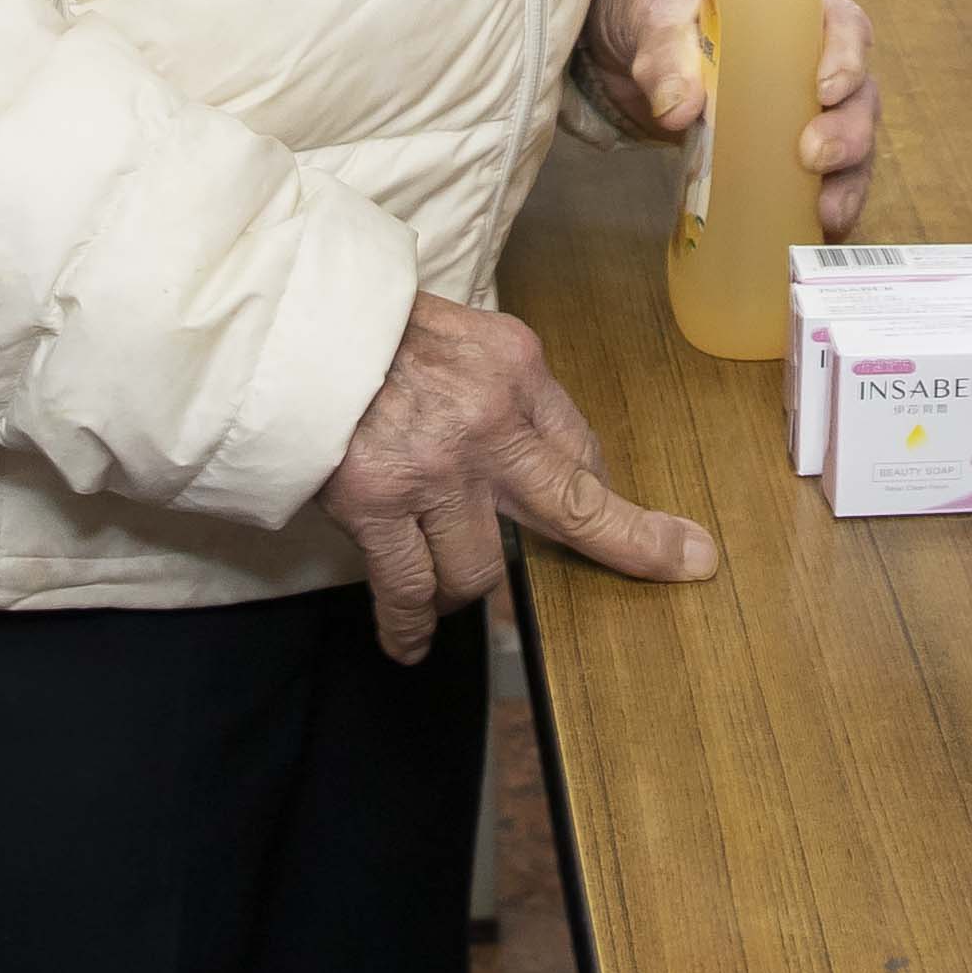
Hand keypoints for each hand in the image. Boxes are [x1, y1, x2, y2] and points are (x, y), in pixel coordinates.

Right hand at [319, 295, 712, 662]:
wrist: (287, 327)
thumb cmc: (373, 332)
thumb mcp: (464, 336)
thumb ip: (506, 394)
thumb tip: (555, 463)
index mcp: (514, 367)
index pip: (578, 446)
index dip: (586, 487)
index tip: (601, 508)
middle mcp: (485, 422)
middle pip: (576, 506)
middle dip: (634, 542)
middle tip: (683, 561)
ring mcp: (432, 469)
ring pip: (481, 569)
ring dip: (466, 586)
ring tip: (443, 585)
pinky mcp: (376, 504)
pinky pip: (411, 590)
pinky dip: (411, 627)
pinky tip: (411, 645)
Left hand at [580, 0, 883, 239]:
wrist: (654, 49)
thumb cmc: (670, 15)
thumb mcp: (658, 18)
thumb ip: (666, 53)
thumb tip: (676, 109)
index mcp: (804, 12)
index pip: (846, 27)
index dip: (846, 58)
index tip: (825, 89)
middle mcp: (824, 63)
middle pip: (859, 95)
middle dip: (847, 131)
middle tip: (815, 156)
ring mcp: (817, 112)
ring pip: (855, 144)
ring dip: (847, 180)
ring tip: (827, 212)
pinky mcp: (799, 154)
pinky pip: (830, 182)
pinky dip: (828, 208)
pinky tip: (814, 232)